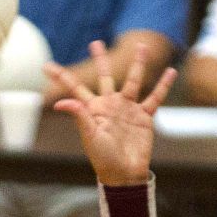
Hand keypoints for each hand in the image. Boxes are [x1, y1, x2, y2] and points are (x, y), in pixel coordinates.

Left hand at [50, 40, 174, 186]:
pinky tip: (171, 71)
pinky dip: (163, 85)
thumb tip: (60, 102)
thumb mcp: (90, 136)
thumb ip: (79, 115)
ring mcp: (128, 109)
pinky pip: (155, 97)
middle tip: (95, 42)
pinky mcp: (144, 117)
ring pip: (133, 81)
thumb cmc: (104, 159)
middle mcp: (111, 105)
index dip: (61, 76)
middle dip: (101, 60)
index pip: (75, 87)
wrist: (125, 174)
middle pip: (105, 76)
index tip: (46, 66)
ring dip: (138, 64)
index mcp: (94, 109)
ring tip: (140, 47)